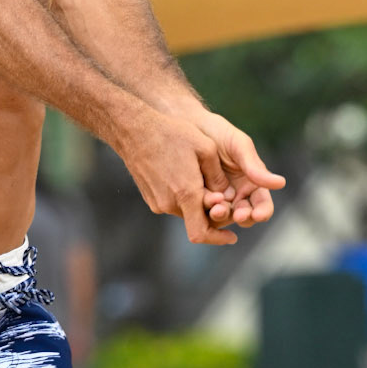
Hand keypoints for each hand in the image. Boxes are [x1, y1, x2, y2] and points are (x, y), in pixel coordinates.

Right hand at [121, 111, 281, 246]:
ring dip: (197, 204)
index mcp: (186, 193)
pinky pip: (173, 204)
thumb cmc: (172, 134)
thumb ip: (218, 177)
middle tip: (224, 199)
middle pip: (196, 221)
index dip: (218, 238)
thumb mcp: (206, 148)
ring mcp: (157, 202)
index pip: (201, 233)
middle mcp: (169, 203)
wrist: (134, 129)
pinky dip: (184, 199)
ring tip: (203, 181)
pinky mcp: (150, 198)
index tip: (232, 236)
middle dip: (211, 214)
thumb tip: (227, 196)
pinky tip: (186, 176)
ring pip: (185, 212)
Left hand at [187, 110, 284, 231]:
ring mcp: (217, 200)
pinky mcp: (198, 201)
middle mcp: (237, 196)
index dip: (262, 212)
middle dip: (242, 217)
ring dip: (222, 216)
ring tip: (217, 208)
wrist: (189, 125)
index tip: (258, 214)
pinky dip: (204, 212)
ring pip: (224, 218)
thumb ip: (255, 167)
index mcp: (253, 184)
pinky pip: (203, 212)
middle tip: (237, 214)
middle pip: (244, 217)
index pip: (262, 205)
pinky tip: (202, 203)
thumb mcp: (239, 146)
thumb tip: (281, 183)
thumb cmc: (218, 133)